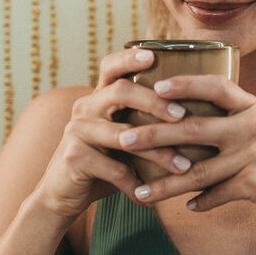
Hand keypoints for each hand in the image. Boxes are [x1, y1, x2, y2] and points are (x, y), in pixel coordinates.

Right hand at [35, 48, 193, 221]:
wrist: (61, 194)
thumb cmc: (102, 164)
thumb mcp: (121, 139)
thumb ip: (142, 124)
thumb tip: (194, 119)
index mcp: (97, 98)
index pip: (111, 67)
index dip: (130, 58)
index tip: (154, 55)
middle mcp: (85, 108)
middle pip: (121, 92)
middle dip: (156, 102)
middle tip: (183, 115)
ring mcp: (78, 132)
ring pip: (124, 136)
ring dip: (158, 153)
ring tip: (183, 166)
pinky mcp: (74, 158)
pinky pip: (115, 170)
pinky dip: (136, 186)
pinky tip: (151, 199)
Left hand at [116, 74, 255, 225]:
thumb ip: (239, 121)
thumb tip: (201, 122)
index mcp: (254, 108)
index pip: (215, 86)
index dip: (184, 83)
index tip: (155, 87)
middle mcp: (251, 127)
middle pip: (191, 128)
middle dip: (153, 135)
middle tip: (124, 139)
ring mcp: (253, 156)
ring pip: (196, 170)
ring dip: (165, 184)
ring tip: (141, 193)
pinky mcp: (255, 185)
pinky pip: (217, 195)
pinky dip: (201, 202)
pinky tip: (187, 208)